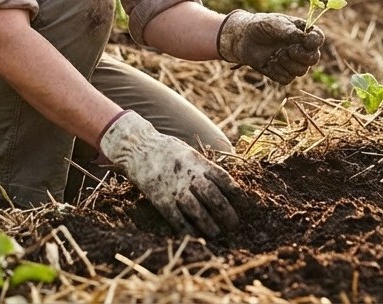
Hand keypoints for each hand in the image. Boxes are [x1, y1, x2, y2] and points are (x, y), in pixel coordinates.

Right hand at [98, 111, 242, 236]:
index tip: (245, 204)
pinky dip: (188, 229)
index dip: (237, 194)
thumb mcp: (190, 152)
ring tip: (217, 233)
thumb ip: (204, 167)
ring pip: (198, 211)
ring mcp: (175, 189)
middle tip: (234, 224)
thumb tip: (223, 183)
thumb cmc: (167, 150)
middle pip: (214, 198)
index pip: (224, 180)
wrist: (138, 148)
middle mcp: (189, 176)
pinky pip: (177, 219)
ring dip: (210, 225)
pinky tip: (195, 235)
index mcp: (199, 163)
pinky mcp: (161, 200)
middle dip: (227, 213)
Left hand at [217, 10, 324, 84]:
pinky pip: (287, 79)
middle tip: (287, 49)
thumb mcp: (275, 23)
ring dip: (288, 63)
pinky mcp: (282, 73)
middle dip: (301, 56)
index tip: (306, 41)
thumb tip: (304, 38)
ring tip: (276, 54)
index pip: (318, 39)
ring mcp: (292, 62)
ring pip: (301, 71)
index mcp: (303, 33)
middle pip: (313, 59)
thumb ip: (289, 31)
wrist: (243, 38)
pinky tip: (270, 62)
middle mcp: (301, 49)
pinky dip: (278, 71)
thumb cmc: (261, 26)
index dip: (314, 42)